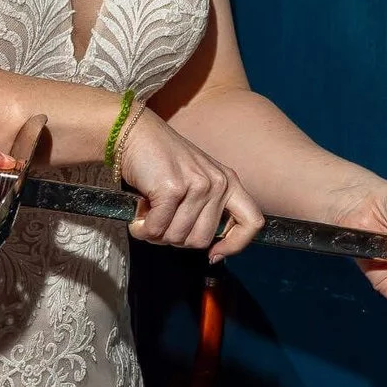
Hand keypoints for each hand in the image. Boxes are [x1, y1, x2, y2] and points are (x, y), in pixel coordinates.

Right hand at [115, 106, 264, 262]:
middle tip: (161, 221)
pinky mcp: (172, 189)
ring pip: (178, 237)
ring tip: (148, 213)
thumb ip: (208, 208)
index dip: (235, 245)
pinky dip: (143, 229)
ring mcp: (197, 185)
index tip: (214, 254)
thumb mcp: (197, 179)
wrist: (134, 133)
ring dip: (156, 233)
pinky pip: (157, 229)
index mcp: (229, 182)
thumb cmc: (161, 160)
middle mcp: (218, 183)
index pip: (252, 222)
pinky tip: (138, 216)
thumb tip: (212, 250)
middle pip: (202, 239)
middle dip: (176, 238)